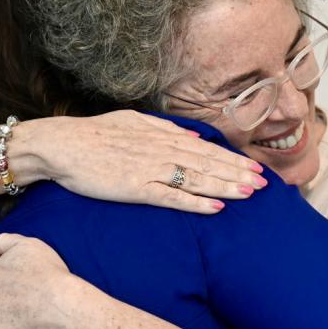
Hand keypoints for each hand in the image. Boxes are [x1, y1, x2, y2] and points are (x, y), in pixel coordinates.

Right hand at [28, 110, 266, 213]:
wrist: (61, 145)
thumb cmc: (93, 134)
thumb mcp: (132, 121)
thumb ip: (164, 127)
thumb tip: (193, 136)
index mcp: (160, 135)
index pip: (205, 149)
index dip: (233, 159)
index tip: (255, 168)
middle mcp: (160, 150)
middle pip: (208, 163)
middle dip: (238, 173)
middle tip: (266, 184)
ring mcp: (149, 169)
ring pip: (196, 178)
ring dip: (226, 186)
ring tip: (250, 194)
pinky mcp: (135, 187)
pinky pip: (171, 196)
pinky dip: (196, 202)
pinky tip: (216, 208)